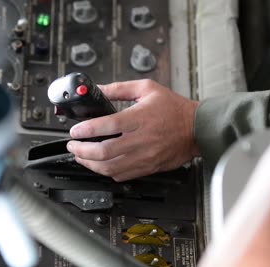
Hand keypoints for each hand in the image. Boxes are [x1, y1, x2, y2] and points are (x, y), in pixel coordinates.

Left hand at [66, 79, 199, 180]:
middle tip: (72, 145)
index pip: (107, 126)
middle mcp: (141, 139)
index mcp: (140, 118)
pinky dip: (106, 171)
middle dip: (82, 150)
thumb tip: (99, 89)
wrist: (197, 128)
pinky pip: (122, 175)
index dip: (86, 130)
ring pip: (110, 167)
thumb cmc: (174, 109)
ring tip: (81, 156)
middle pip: (104, 151)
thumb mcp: (147, 89)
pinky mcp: (148, 167)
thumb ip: (120, 88)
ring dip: (90, 163)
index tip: (75, 131)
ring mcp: (144, 156)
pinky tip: (99, 164)